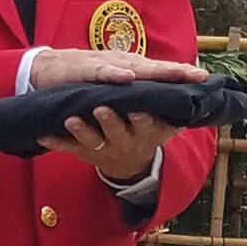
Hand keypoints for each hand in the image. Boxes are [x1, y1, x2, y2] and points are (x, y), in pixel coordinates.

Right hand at [30, 48, 206, 88]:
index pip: (158, 70)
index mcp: (126, 67)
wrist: (43, 69)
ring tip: (176, 74)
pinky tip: (128, 78)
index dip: (180, 73)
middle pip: (153, 67)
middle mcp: (118, 63)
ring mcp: (102, 65)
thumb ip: (128, 90)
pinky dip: (114, 75)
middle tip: (199, 75)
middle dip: (177, 71)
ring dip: (155, 71)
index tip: (204, 78)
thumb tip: (153, 98)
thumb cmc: (79, 78)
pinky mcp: (83, 70)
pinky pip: (101, 73)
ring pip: (133, 67)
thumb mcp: (108, 84)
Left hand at [38, 107, 177, 182]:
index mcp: (146, 132)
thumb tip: (204, 82)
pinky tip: (42, 136)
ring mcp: (103, 148)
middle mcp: (125, 141)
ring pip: (91, 140)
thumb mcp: (166, 124)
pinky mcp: (84, 152)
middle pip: (117, 131)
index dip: (142, 118)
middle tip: (101, 108)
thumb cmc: (147, 132)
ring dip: (81, 130)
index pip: (147, 125)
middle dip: (110, 121)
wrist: (128, 163)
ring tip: (70, 119)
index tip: (138, 109)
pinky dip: (55, 142)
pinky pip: (68, 148)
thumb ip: (175, 107)